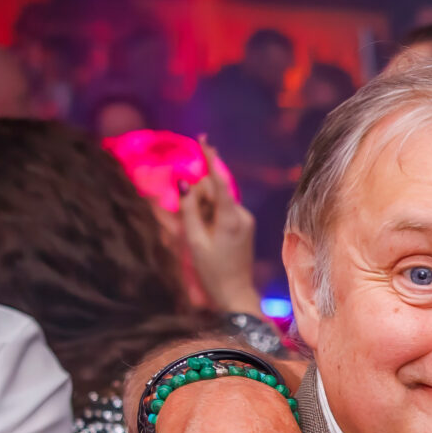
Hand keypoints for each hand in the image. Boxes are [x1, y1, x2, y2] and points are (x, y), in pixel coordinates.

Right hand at [179, 143, 261, 316]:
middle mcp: (242, 215)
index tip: (204, 140)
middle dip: (199, 196)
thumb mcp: (193, 240)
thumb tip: (186, 184)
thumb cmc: (212, 270)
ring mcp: (245, 220)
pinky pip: (223, 209)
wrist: (235, 292)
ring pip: (218, 199)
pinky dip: (211, 214)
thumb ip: (189, 210)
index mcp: (230, 218)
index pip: (219, 181)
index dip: (210, 159)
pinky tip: (208, 232)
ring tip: (200, 232)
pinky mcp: (244, 225)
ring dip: (204, 207)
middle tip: (191, 221)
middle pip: (215, 189)